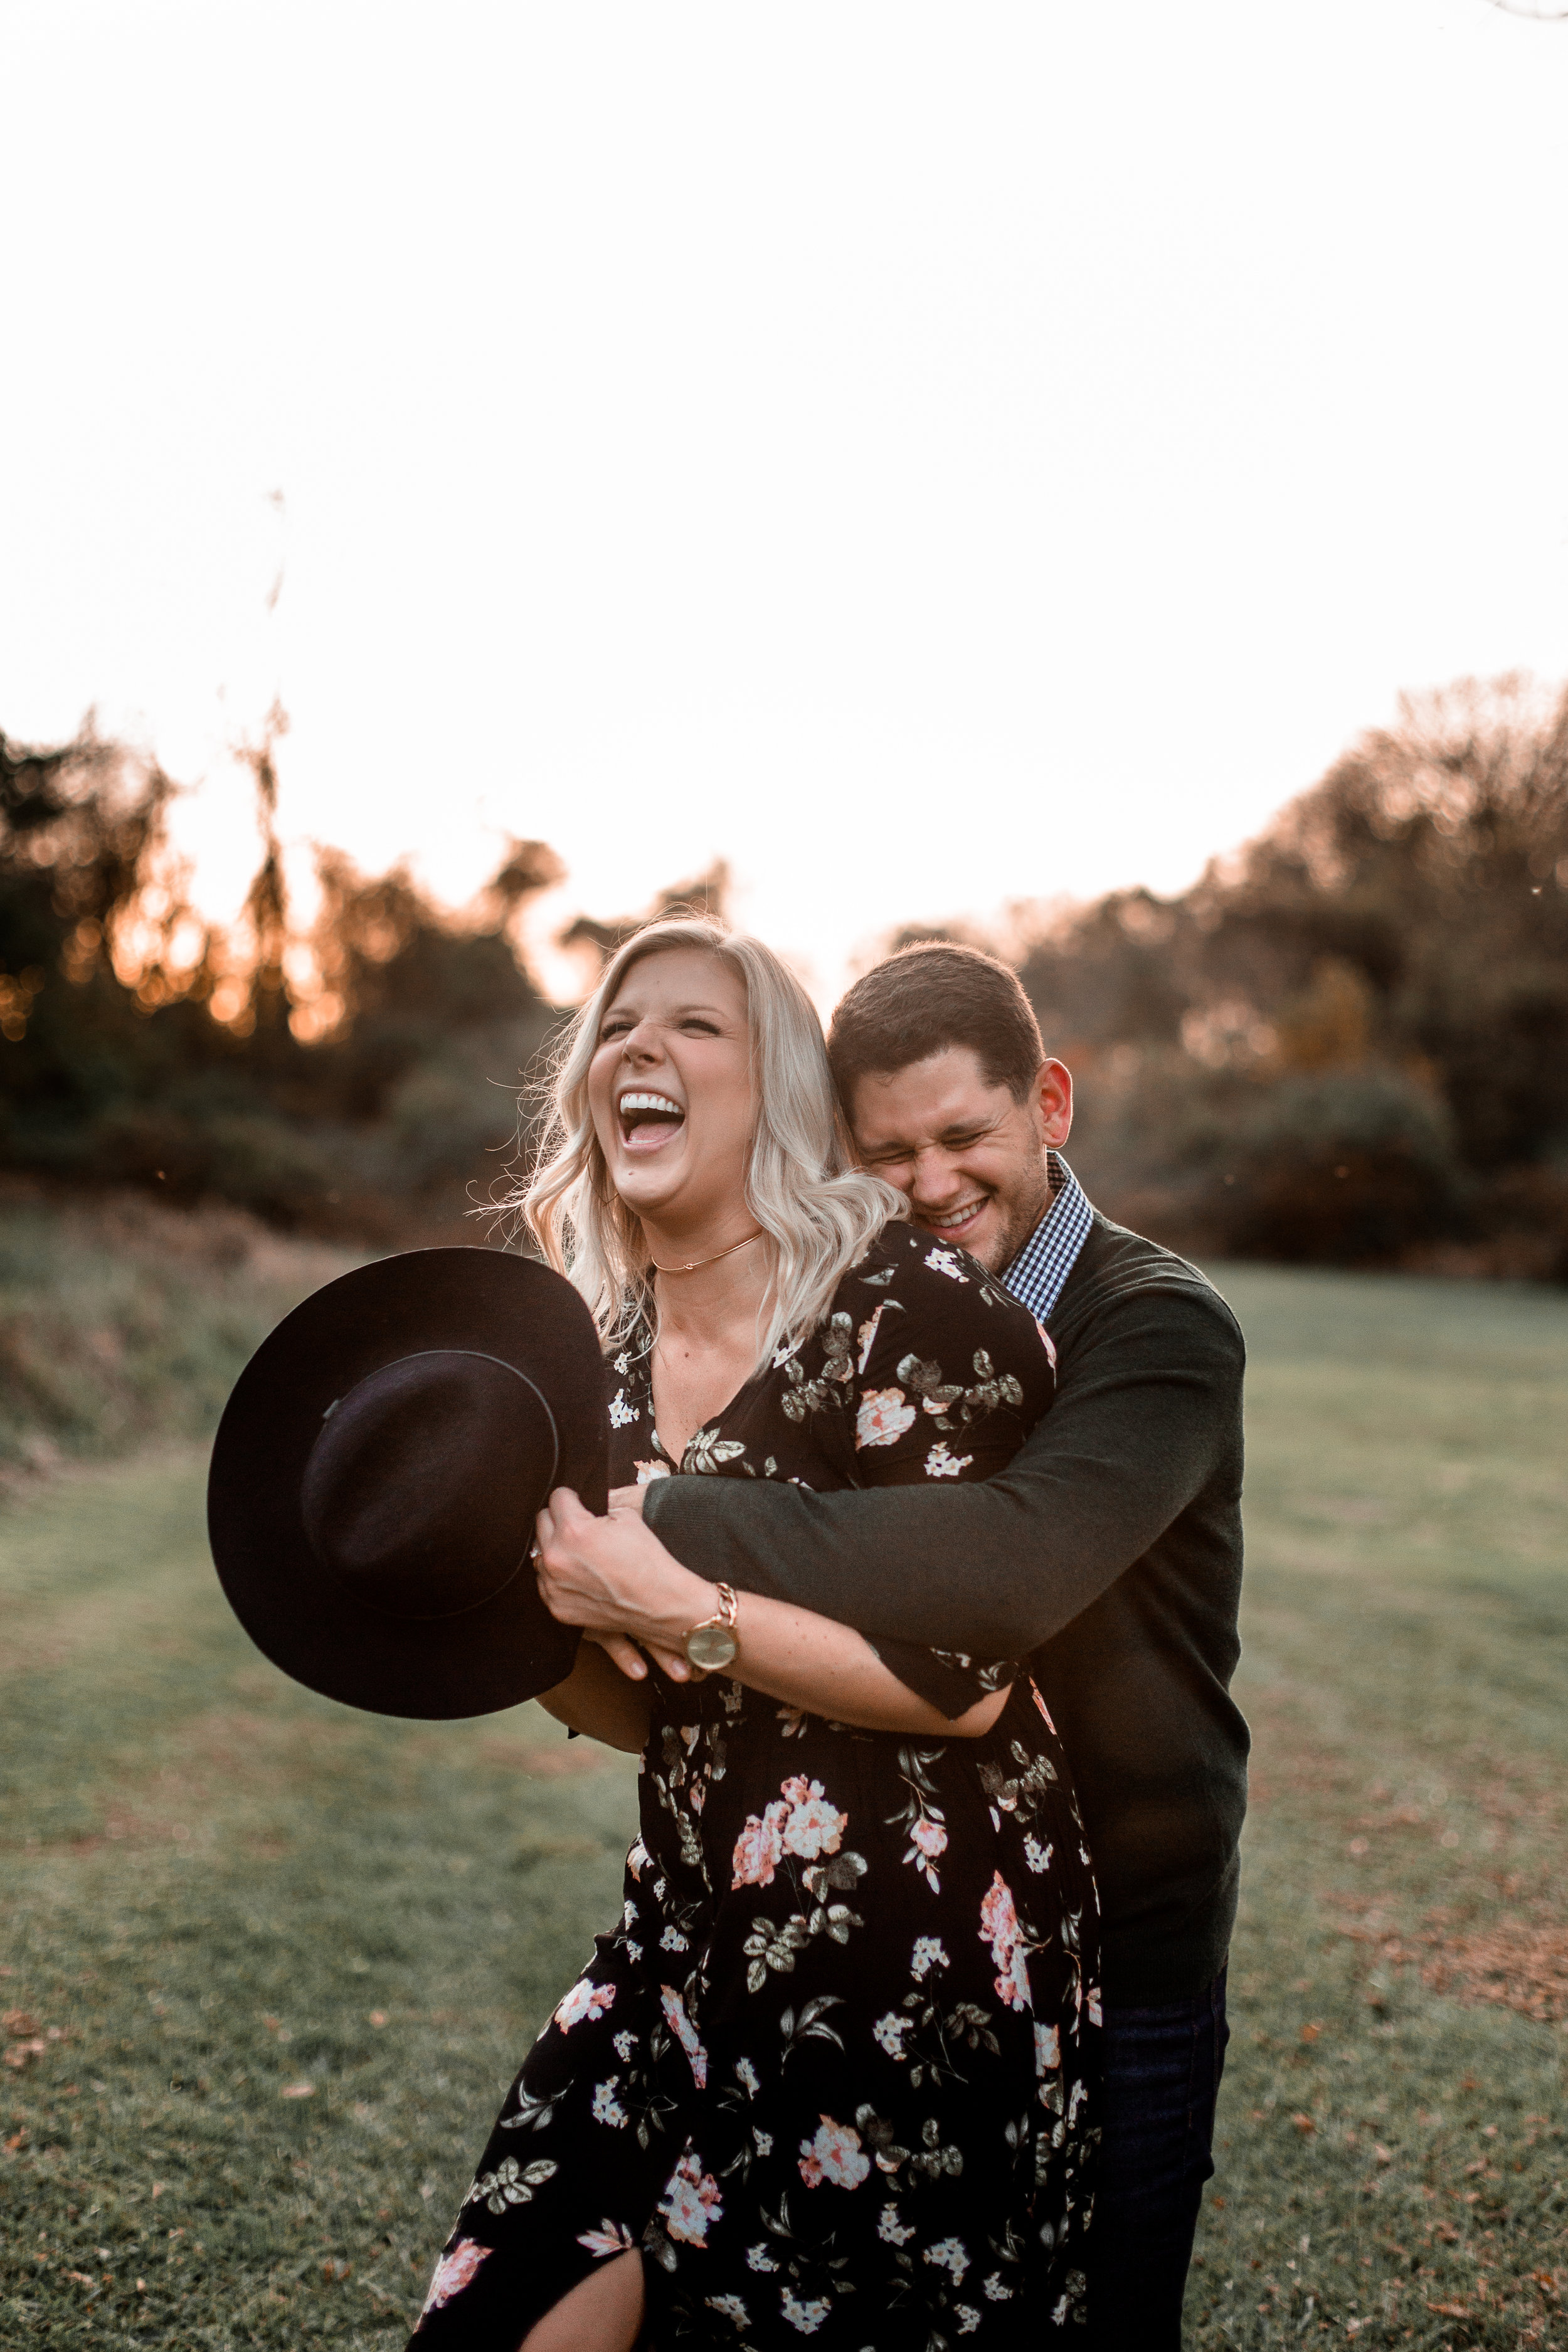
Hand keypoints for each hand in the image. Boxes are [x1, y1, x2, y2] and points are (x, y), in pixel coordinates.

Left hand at [535, 1487, 711, 1669]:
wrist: (658, 1602)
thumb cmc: (645, 1559)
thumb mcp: (626, 1516)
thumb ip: (596, 1508)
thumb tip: (581, 1507)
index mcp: (573, 1530)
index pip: (557, 1497)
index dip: (571, 1497)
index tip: (577, 1502)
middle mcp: (556, 1557)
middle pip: (542, 1522)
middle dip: (559, 1519)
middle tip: (579, 1526)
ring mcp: (553, 1585)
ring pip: (540, 1554)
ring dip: (556, 1549)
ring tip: (580, 1555)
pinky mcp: (556, 1606)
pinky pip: (545, 1582)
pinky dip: (558, 1576)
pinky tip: (579, 1577)